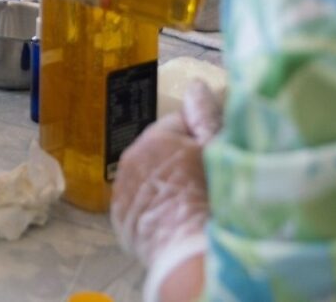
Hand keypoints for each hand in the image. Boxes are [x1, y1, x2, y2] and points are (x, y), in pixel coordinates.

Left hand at [112, 82, 216, 301]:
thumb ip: (205, 113)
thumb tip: (195, 85)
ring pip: (146, 175)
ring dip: (161, 182)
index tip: (211, 158)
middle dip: (177, 159)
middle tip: (200, 182)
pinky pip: (136, 202)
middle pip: (160, 149)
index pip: (179, 124)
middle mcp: (131, 158)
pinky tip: (168, 218)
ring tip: (185, 202)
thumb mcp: (216, 149)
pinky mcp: (119, 218)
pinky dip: (149, 206)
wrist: (189, 251)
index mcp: (155, 137)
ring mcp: (122, 189)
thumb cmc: (208, 196)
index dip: (198, 139)